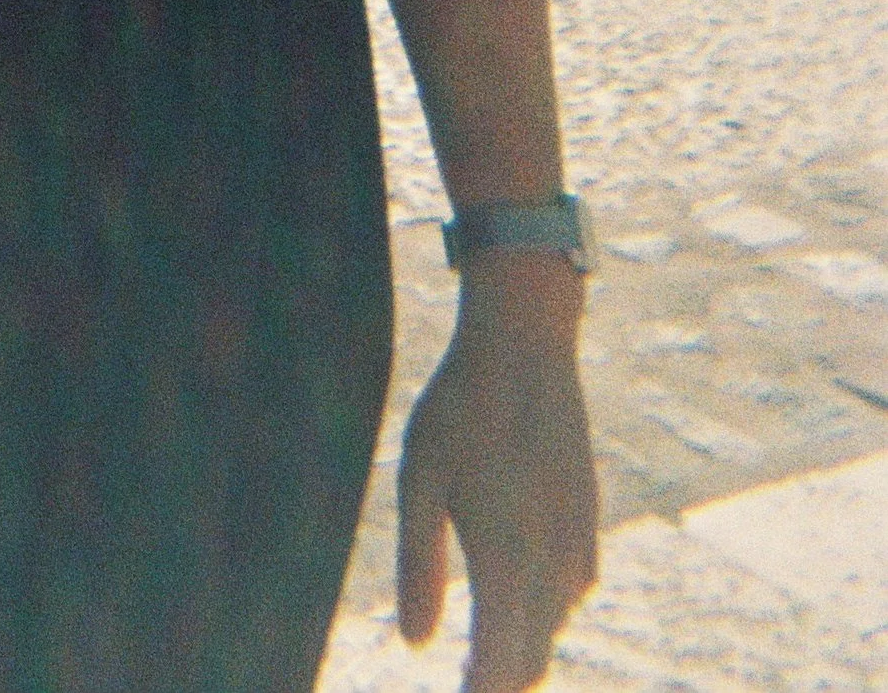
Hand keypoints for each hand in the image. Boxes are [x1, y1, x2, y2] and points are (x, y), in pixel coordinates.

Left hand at [396, 262, 597, 691]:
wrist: (526, 345)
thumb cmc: (459, 408)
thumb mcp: (420, 479)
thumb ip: (419, 566)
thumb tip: (414, 645)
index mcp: (505, 560)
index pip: (499, 666)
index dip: (479, 691)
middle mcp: (551, 562)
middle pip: (530, 657)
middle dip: (498, 677)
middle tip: (465, 679)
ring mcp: (577, 540)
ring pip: (554, 625)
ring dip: (523, 645)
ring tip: (485, 650)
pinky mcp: (589, 518)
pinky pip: (573, 588)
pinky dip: (547, 608)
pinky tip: (524, 596)